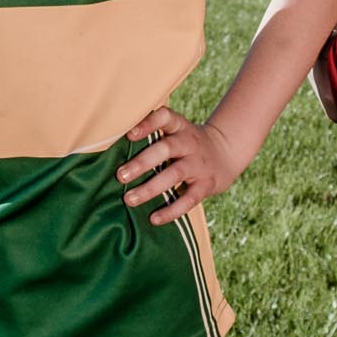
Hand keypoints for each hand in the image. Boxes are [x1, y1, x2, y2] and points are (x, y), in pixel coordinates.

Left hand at [117, 106, 238, 225]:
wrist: (226, 153)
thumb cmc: (186, 143)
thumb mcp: (176, 131)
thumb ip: (152, 135)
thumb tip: (110, 147)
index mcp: (179, 127)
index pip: (165, 118)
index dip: (148, 123)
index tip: (129, 134)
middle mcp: (189, 142)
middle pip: (166, 148)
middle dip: (142, 162)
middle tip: (120, 175)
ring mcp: (198, 164)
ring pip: (174, 174)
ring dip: (150, 188)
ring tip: (129, 199)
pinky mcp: (206, 184)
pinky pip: (189, 199)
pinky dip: (171, 210)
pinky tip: (154, 218)